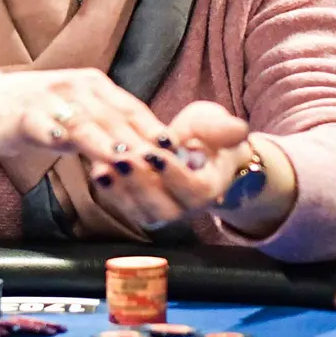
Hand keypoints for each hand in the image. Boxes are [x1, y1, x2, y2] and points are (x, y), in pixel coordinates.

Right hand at [0, 67, 171, 168]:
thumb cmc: (41, 114)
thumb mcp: (80, 113)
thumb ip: (110, 128)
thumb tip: (150, 152)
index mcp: (94, 85)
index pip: (132, 109)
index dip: (155, 130)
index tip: (177, 155)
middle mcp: (76, 86)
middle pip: (113, 118)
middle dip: (139, 143)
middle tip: (161, 166)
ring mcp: (50, 99)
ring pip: (84, 123)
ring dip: (105, 142)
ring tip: (125, 159)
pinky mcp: (25, 115)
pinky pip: (44, 127)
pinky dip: (55, 135)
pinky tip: (65, 146)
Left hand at [93, 101, 267, 230]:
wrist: (195, 151)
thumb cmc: (207, 137)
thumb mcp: (214, 124)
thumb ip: (222, 128)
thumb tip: (238, 130)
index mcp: (210, 189)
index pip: (193, 190)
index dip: (174, 173)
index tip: (156, 152)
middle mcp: (186, 208)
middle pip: (164, 208)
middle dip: (141, 183)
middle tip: (123, 157)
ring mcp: (162, 212)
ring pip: (142, 211)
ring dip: (122, 189)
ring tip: (105, 165)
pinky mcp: (142, 208)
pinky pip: (126, 207)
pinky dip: (112, 191)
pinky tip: (98, 170)